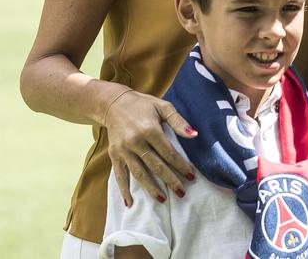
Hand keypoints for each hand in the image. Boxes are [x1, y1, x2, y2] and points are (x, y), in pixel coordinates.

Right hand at [104, 88, 196, 206]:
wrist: (113, 103)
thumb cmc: (143, 105)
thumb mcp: (163, 106)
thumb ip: (178, 121)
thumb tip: (194, 134)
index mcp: (149, 129)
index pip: (169, 153)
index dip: (181, 165)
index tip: (191, 176)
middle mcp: (135, 141)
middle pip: (156, 166)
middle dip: (170, 180)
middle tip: (182, 192)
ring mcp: (123, 150)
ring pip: (139, 173)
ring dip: (151, 188)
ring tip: (162, 199)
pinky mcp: (114, 155)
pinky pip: (119, 175)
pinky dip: (124, 189)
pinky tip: (130, 202)